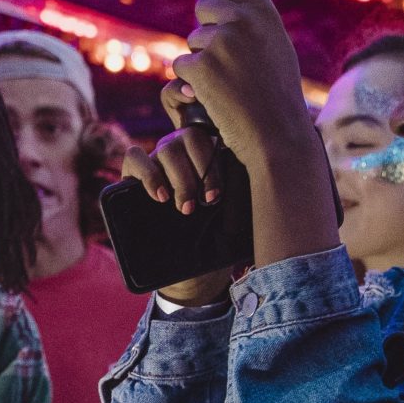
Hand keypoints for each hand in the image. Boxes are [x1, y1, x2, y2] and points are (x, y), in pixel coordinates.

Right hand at [114, 87, 239, 304]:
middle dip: (201, 171)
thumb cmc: (218, 237)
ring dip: (179, 178)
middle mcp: (183, 150)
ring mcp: (158, 159)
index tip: (218, 188)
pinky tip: (160, 196)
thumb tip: (270, 180)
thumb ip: (246, 192)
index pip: (212, 132)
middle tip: (207, 202)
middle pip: (190, 137)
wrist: (192, 269)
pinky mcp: (133, 173)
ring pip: (166, 148)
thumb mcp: (236, 215)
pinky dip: (148, 174)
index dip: (214, 160)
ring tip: (186, 207)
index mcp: (209, 153)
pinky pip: (135, 157)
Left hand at [170, 0, 316, 173]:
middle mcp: (242, 20)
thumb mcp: (277, 48)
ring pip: (192, 40)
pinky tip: (214, 96)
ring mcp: (219, 42)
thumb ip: (258, 18)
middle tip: (228, 60)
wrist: (275, 135)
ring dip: (202, 61)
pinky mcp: (200, 66)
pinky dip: (192, 83)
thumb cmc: (278, 95)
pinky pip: (181, 65)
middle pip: (203, 6)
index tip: (225, 0)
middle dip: (208, 31)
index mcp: (264, 12)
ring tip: (228, 84)